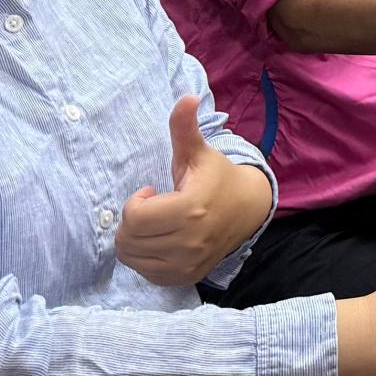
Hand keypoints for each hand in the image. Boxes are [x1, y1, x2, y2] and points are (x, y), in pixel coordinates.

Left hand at [115, 96, 269, 287]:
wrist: (247, 209)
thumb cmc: (216, 178)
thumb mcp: (198, 153)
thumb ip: (185, 128)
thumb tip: (186, 97)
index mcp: (191, 210)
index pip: (134, 217)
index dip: (136, 202)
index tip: (151, 191)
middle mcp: (189, 242)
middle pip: (128, 240)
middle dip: (132, 220)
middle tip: (152, 208)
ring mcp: (187, 264)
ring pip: (131, 258)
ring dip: (135, 239)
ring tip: (156, 223)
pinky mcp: (185, 278)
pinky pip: (144, 273)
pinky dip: (144, 257)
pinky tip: (161, 240)